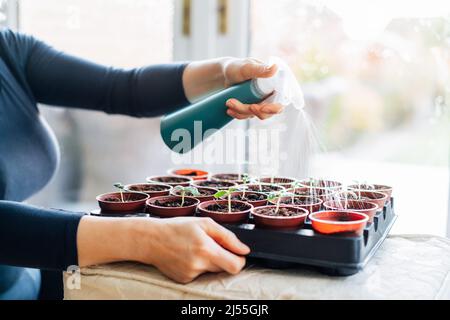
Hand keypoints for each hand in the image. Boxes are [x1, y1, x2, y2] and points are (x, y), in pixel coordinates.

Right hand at [135, 217, 249, 283]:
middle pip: (225, 268)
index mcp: (206, 249)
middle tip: (211, 246)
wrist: (151, 239)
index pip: (235, 266)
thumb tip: (244, 249)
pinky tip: (187, 256)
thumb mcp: (204, 223)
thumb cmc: (177, 227)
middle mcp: (199, 265)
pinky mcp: (184, 280)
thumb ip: (227, 237)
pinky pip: (200, 274)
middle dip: (224, 258)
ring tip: (195, 249)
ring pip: (212, 271)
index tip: (235, 252)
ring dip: (210, 261)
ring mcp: (191, 275)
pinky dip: (198, 266)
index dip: (239, 259)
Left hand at [222, 57, 283, 119]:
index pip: (279, 102)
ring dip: (241, 111)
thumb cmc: (236, 67)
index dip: (273, 109)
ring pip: (253, 114)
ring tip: (229, 102)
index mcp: (273, 86)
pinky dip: (237, 114)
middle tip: (242, 104)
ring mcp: (258, 103)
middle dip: (254, 111)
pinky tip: (229, 110)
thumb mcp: (247, 68)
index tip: (262, 108)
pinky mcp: (249, 108)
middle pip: (266, 112)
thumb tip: (275, 68)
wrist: (223, 74)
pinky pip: (245, 116)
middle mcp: (268, 96)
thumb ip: (260, 69)